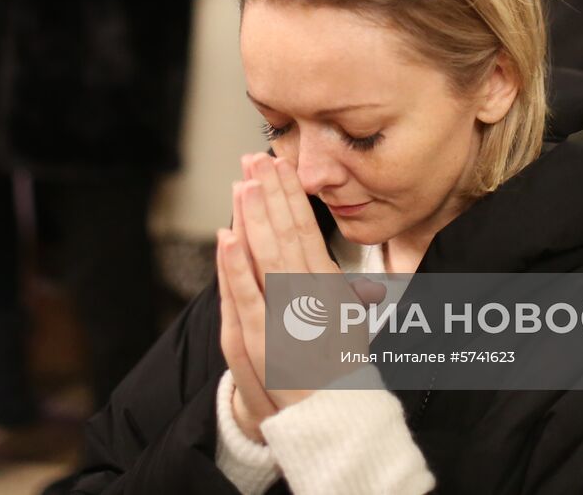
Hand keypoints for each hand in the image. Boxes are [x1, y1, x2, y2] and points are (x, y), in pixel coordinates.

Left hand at [220, 154, 363, 437]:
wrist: (334, 424)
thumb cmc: (343, 376)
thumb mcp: (352, 330)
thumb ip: (345, 299)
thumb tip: (354, 280)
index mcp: (331, 291)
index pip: (308, 231)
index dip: (291, 196)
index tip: (279, 166)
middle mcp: (312, 300)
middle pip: (286, 235)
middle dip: (270, 194)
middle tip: (256, 158)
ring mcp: (285, 320)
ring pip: (266, 257)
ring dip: (253, 217)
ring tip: (243, 182)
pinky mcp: (261, 342)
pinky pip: (246, 296)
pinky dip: (236, 265)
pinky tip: (228, 236)